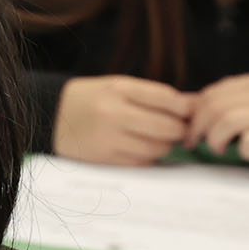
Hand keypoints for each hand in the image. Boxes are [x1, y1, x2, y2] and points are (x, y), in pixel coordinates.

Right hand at [52, 76, 193, 165]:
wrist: (51, 116)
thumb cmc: (93, 99)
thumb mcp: (120, 87)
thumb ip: (155, 96)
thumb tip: (196, 105)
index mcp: (119, 89)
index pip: (166, 98)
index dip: (186, 108)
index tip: (190, 113)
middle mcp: (113, 113)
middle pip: (166, 127)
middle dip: (179, 130)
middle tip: (180, 130)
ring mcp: (108, 138)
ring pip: (156, 148)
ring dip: (166, 146)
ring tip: (160, 139)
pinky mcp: (104, 159)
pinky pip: (141, 163)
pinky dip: (149, 158)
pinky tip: (144, 149)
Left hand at [186, 70, 248, 173]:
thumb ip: (233, 105)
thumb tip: (190, 108)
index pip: (214, 92)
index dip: (195, 113)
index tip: (190, 131)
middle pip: (216, 105)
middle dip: (199, 127)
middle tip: (198, 144)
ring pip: (227, 119)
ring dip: (216, 139)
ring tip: (220, 150)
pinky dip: (243, 151)